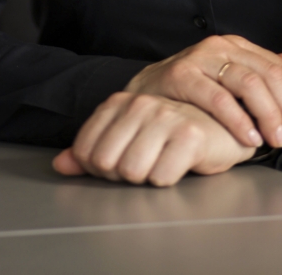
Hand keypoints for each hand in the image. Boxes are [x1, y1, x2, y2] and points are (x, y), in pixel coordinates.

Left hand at [53, 91, 254, 185]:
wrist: (221, 128)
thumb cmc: (172, 134)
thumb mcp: (129, 137)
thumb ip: (92, 150)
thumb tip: (60, 165)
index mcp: (121, 102)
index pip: (86, 149)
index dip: (99, 168)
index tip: (119, 164)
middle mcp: (141, 104)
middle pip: (106, 163)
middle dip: (121, 176)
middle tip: (143, 166)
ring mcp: (165, 117)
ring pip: (132, 171)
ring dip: (145, 178)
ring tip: (160, 165)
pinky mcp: (190, 135)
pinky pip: (161, 177)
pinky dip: (167, 179)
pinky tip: (178, 165)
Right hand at [124, 35, 281, 149]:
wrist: (145, 93)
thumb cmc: (192, 91)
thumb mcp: (229, 78)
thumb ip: (261, 71)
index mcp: (236, 45)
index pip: (279, 68)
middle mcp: (221, 46)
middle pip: (268, 75)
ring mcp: (201, 58)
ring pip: (248, 83)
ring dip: (267, 116)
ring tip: (273, 141)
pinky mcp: (182, 74)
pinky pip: (217, 98)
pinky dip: (238, 120)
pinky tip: (249, 138)